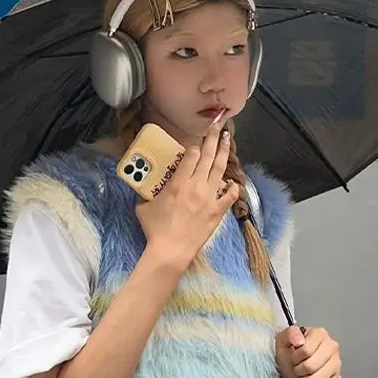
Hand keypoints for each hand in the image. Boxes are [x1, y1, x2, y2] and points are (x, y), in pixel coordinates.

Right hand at [136, 121, 238, 272]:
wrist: (171, 250)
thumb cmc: (155, 230)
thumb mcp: (144, 207)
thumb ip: (147, 194)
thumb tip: (143, 189)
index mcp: (178, 183)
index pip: (191, 156)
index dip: (194, 147)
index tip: (196, 144)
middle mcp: (196, 186)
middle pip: (208, 156)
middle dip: (213, 138)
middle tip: (218, 127)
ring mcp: (209, 198)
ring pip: (220, 170)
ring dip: (224, 153)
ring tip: (228, 140)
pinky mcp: (216, 212)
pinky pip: (229, 197)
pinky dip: (232, 188)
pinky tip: (233, 182)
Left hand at [275, 326, 341, 377]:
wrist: (289, 366)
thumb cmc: (288, 352)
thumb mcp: (283, 339)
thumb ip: (290, 334)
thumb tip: (299, 340)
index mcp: (320, 335)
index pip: (306, 350)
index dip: (295, 357)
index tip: (293, 356)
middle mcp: (331, 348)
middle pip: (311, 367)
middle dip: (299, 370)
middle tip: (296, 367)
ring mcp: (336, 364)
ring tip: (302, 375)